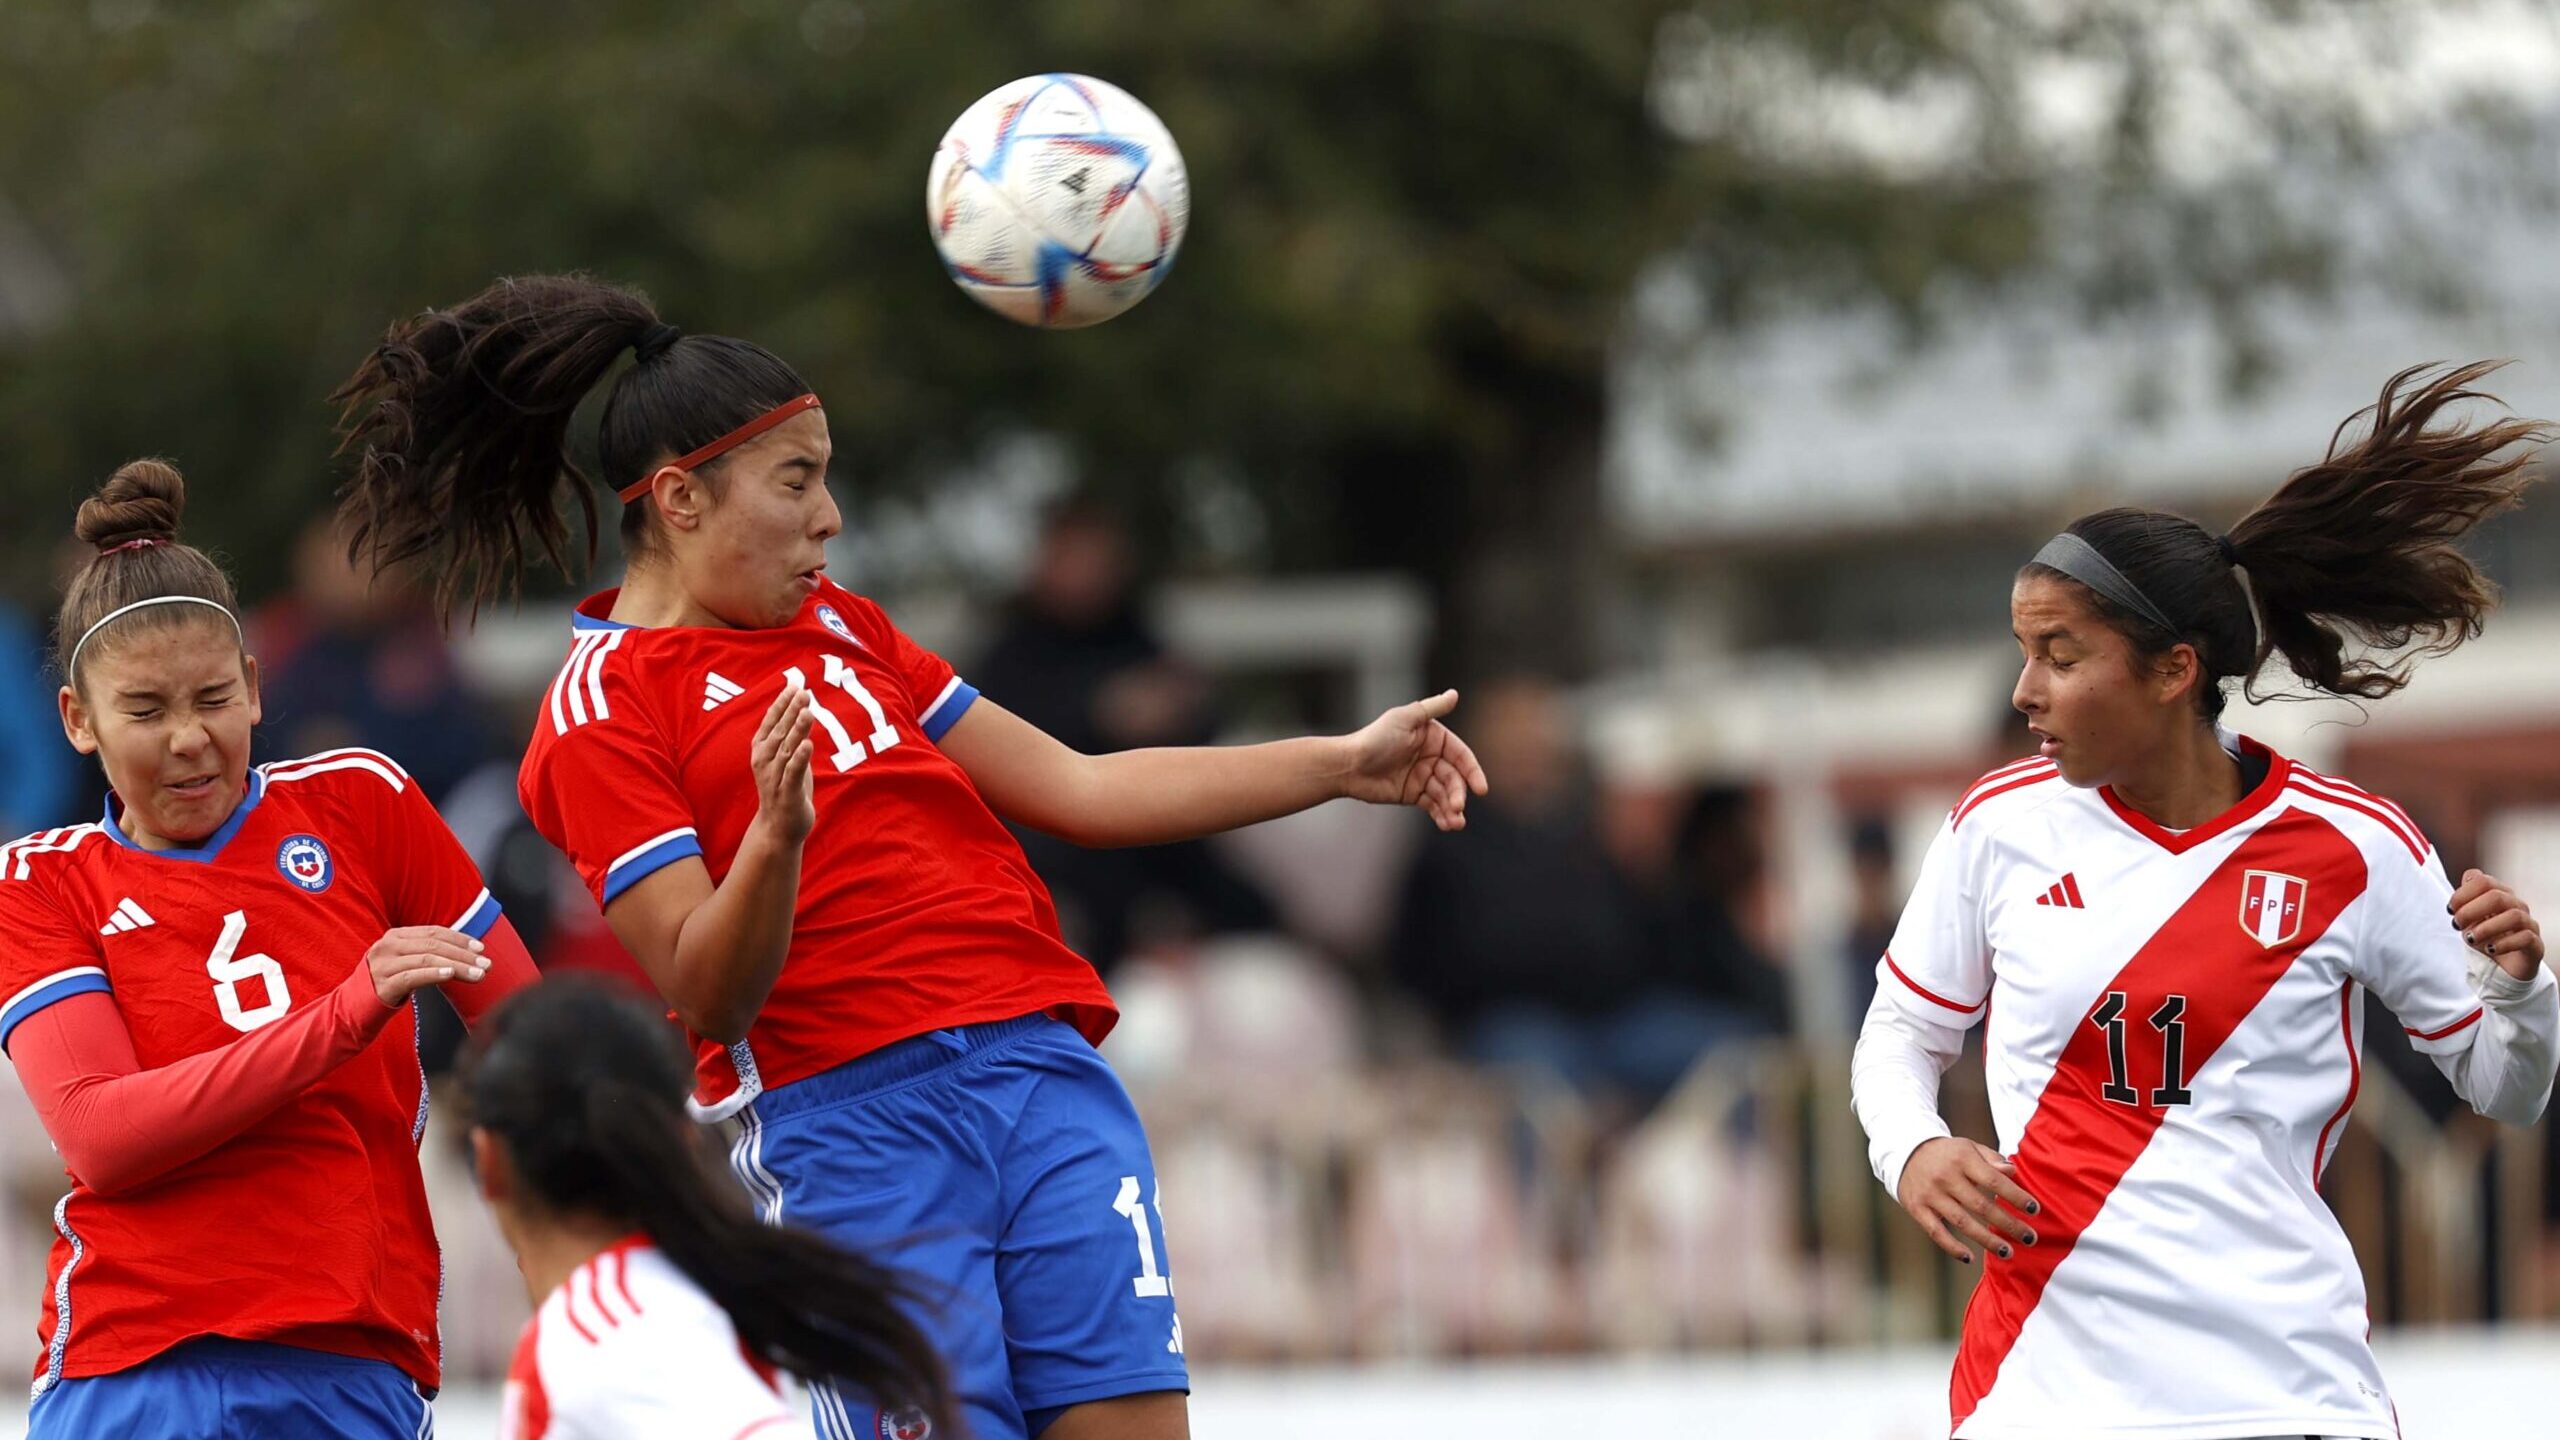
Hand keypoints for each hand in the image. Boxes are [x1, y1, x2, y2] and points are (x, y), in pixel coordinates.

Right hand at [365, 926, 488, 1008]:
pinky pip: (412, 976)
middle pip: (433, 945)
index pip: (434, 931)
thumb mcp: (406, 961)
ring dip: (457, 966)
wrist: (351, 1008)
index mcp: (396, 936)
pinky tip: (451, 975)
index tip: (481, 949)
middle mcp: (388, 946)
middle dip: (464, 954)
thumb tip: (468, 954)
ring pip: (426, 959)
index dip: (460, 939)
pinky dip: (434, 974)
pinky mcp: (383, 984)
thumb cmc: (387, 983)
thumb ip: (429, 953)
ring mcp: (384, 964)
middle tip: (487, 965)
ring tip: (478, 975)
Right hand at [752, 681, 815, 845]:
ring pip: (787, 750)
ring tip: (808, 711)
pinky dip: (800, 759)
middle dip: (791, 711)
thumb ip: (793, 735)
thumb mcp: (787, 758)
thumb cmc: (784, 788)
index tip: (794, 684)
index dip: (782, 703)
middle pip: (779, 731)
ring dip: (797, 730)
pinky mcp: (788, 794)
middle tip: (803, 691)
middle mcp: (765, 762)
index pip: (771, 722)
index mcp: (762, 750)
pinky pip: (794, 773)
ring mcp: (775, 778)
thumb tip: (803, 707)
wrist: (778, 828)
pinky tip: (808, 744)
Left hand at [1342, 690, 1489, 831]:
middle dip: (1458, 794)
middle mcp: (1431, 756)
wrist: (1348, 766)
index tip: (1481, 789)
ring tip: (1455, 823)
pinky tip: (1446, 824)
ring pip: (1445, 794)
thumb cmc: (1375, 738)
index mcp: (1433, 737)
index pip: (1461, 755)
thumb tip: (1455, 694)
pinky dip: (1441, 815)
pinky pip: (1433, 806)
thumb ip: (1431, 708)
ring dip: (1452, 809)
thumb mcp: (1405, 719)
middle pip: (1454, 778)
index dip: (1473, 772)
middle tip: (1457, 808)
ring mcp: (1423, 776)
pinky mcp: (1414, 794)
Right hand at [1897, 1137, 2038, 1264]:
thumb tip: (2013, 1172)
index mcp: (1962, 1159)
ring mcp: (1930, 1194)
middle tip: (2029, 1238)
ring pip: (1962, 1222)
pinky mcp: (1917, 1208)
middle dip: (2008, 1224)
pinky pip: (1936, 1232)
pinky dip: (1952, 1247)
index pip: (1994, 1180)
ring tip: (2007, 1252)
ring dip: (1986, 1240)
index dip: (2015, 1196)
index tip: (2034, 1210)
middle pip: (1981, 1206)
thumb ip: (1992, 1159)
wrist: (1905, 1151)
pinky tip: (1970, 1258)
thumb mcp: (1969, 1148)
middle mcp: (1945, 1177)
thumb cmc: (1948, 1153)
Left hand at [2451, 869, 2543, 981]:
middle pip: (2497, 896)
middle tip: (2456, 925)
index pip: (2483, 881)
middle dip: (2470, 911)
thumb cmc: (2484, 938)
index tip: (2450, 910)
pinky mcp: (2535, 944)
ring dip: (2486, 928)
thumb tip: (2468, 877)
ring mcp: (2528, 924)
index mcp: (2499, 894)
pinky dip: (2504, 943)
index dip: (2462, 894)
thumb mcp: (2468, 919)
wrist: (2502, 967)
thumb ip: (2466, 898)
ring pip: (2514, 916)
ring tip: (2471, 939)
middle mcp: (2516, 906)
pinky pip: (2526, 937)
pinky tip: (2490, 949)